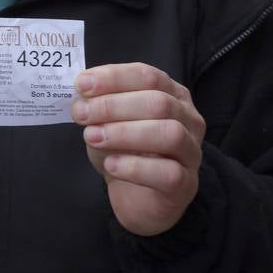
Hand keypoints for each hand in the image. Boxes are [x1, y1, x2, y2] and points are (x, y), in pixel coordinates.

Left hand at [72, 63, 205, 236]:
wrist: (138, 197)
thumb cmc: (125, 149)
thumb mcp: (108, 122)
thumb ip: (98, 105)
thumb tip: (82, 93)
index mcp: (171, 93)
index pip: (147, 76)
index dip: (114, 78)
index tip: (82, 84)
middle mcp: (188, 118)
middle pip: (159, 102)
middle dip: (114, 105)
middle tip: (81, 113)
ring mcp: (191, 151)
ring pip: (170, 134)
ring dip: (125, 132)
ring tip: (93, 137)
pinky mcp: (187, 184)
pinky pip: (169, 173)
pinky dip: (136, 167)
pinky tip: (111, 164)